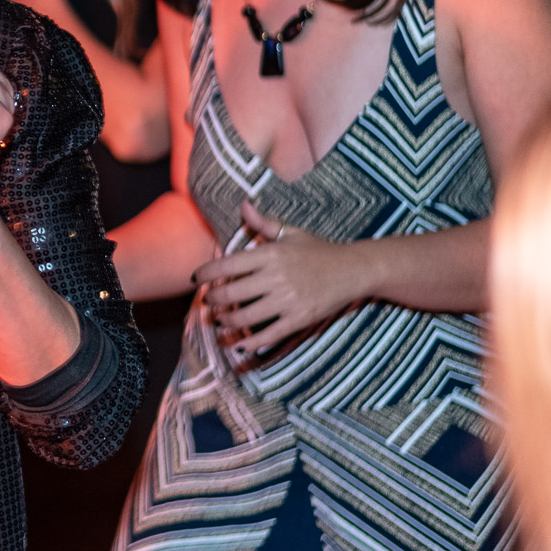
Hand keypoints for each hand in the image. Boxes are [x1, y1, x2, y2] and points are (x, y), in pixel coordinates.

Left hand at [197, 201, 365, 364]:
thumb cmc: (319, 250)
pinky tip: (238, 344)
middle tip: (207, 303)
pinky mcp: (299, 319)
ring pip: (245, 317)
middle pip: (230, 294)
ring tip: (220, 321)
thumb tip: (243, 205)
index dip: (206, 274)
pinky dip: (250, 343)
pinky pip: (268, 335)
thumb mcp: (291, 233)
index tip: (196, 279)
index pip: (227, 266)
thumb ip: (263, 223)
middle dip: (212, 301)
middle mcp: (275, 277)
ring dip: (226, 322)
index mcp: (270, 254)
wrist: (354, 269)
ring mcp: (287, 300)